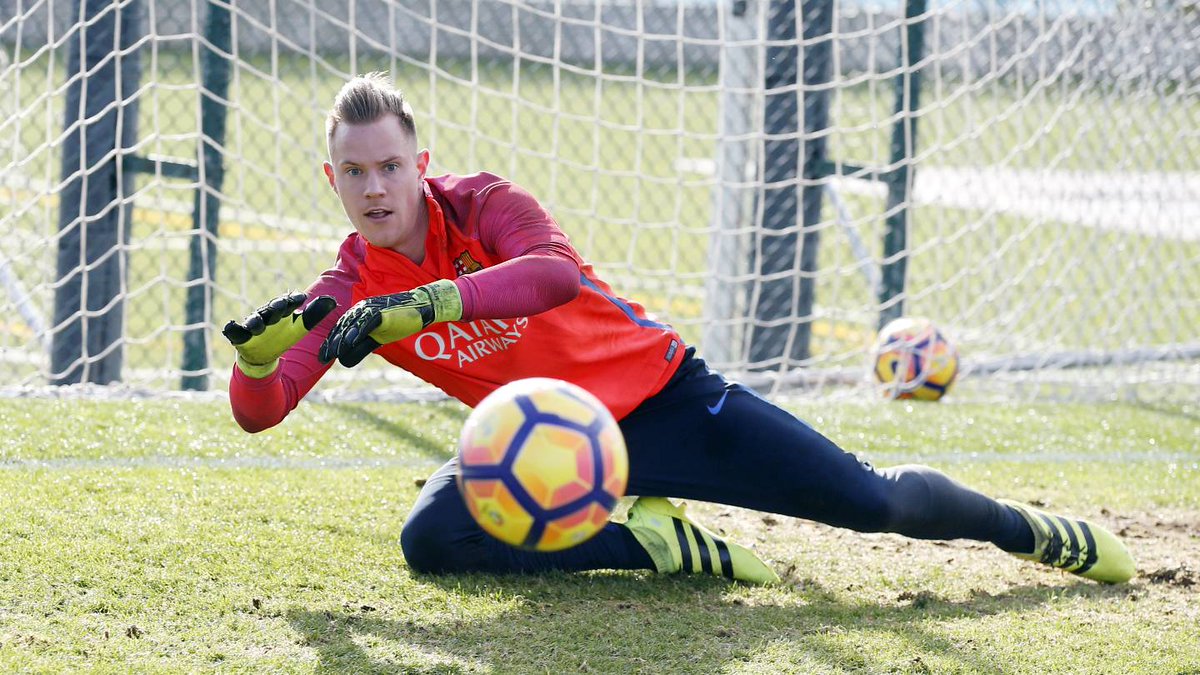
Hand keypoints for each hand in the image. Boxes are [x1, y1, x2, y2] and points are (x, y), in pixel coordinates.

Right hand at [222, 291, 337, 377]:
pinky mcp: (240, 336)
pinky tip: (231, 326)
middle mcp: (266, 316)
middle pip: (270, 309)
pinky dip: (232, 328)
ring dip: (255, 321)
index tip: (301, 298)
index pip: (287, 303)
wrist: (265, 355)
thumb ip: (314, 314)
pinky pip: (234, 331)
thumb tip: (332, 300)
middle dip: (275, 308)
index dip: (293, 300)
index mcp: (281, 312)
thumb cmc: (282, 336)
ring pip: (254, 320)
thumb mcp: (300, 327)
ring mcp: (253, 325)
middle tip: (281, 306)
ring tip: (258, 325)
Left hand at [318, 279, 461, 367]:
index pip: (340, 329)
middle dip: (332, 343)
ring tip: (333, 353)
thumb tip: (344, 361)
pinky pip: (366, 323)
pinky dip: (357, 332)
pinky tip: (350, 343)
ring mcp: (370, 309)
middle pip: (342, 327)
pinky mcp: (380, 312)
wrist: (421, 308)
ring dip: (342, 339)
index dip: (331, 343)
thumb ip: (361, 348)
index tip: (323, 357)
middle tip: (323, 357)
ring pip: (352, 325)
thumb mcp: (377, 338)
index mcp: (358, 315)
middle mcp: (360, 309)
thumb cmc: (398, 323)